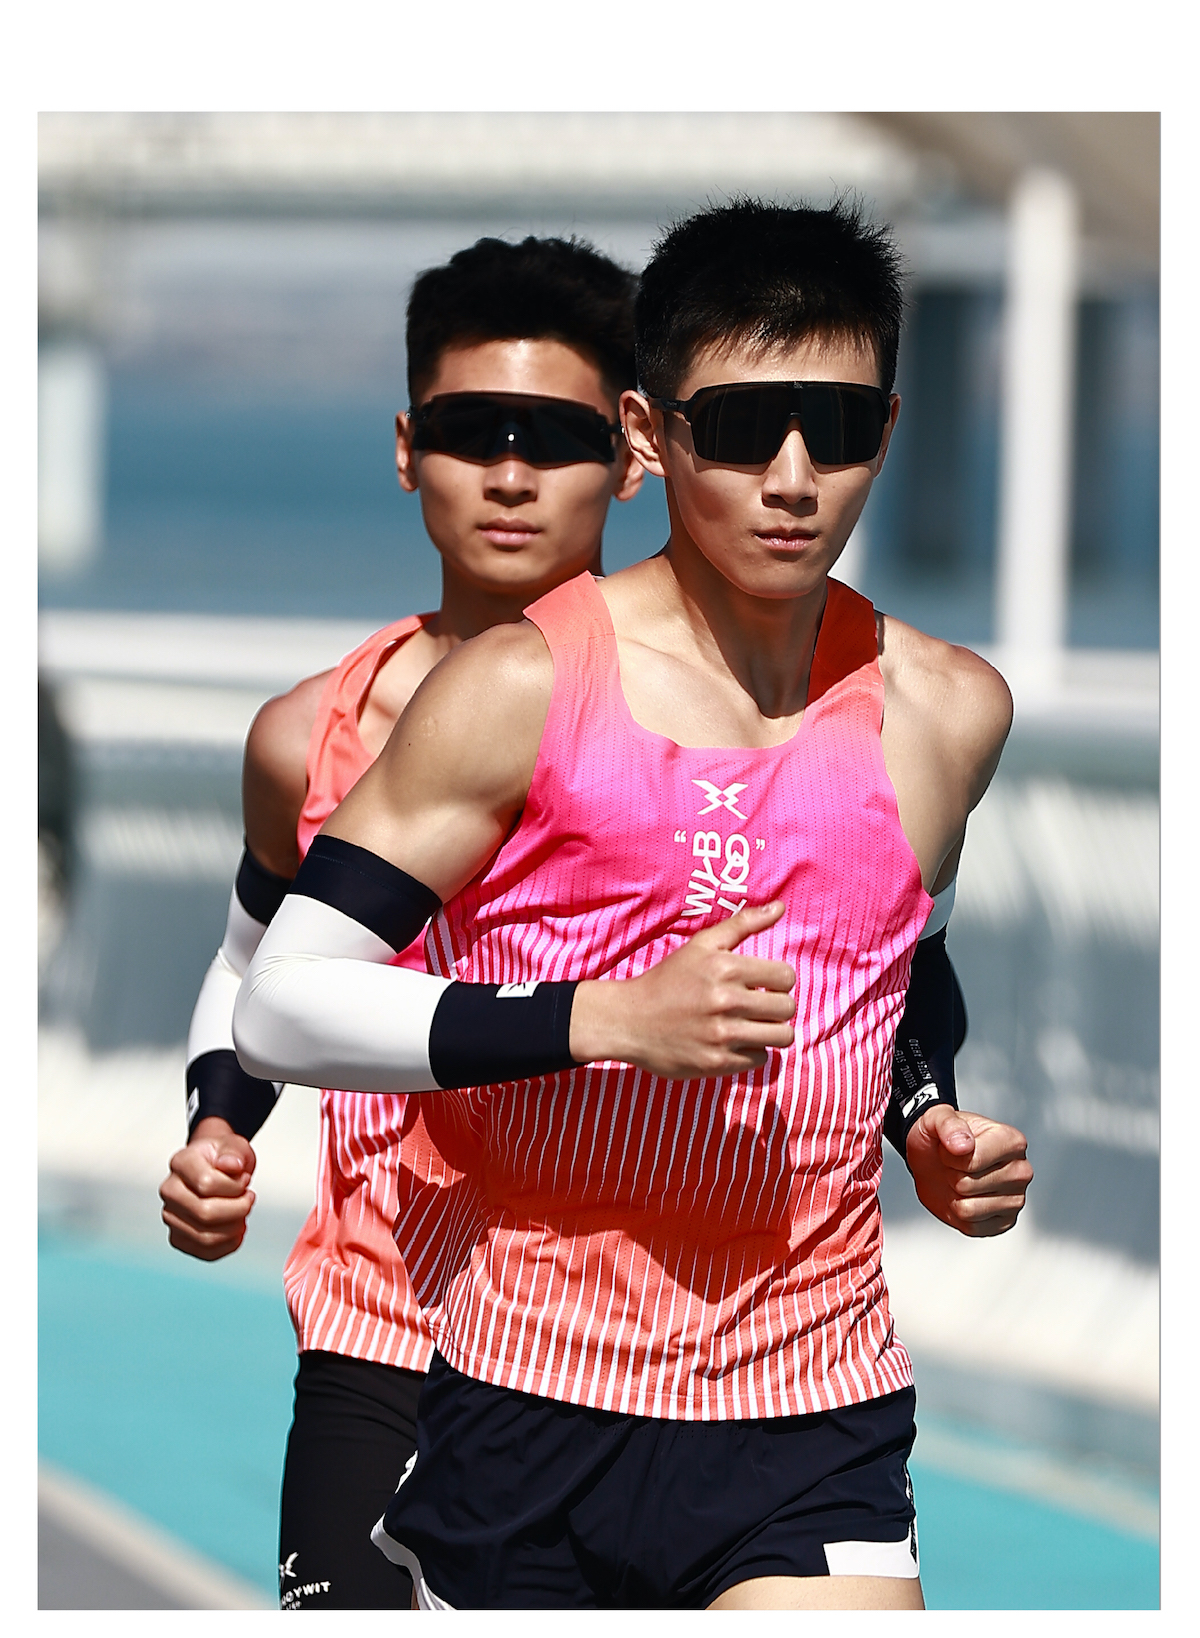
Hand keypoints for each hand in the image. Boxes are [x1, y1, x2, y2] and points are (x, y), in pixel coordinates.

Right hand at [159, 1117, 257, 1260]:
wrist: (214, 1168)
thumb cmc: (223, 1158)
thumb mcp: (234, 1146)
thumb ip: (233, 1153)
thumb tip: (232, 1165)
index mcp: (181, 1163)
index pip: (207, 1184)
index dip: (235, 1186)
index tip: (245, 1179)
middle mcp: (169, 1191)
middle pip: (205, 1214)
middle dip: (238, 1209)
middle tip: (249, 1198)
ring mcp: (171, 1217)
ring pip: (206, 1237)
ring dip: (235, 1228)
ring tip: (243, 1213)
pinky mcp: (178, 1238)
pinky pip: (205, 1253)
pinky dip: (229, 1244)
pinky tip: (237, 1228)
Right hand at [570, 902, 795, 1078]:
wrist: (629, 1020)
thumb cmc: (668, 980)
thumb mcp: (701, 945)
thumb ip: (743, 924)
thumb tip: (779, 907)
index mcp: (725, 968)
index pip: (786, 977)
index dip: (779, 980)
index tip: (764, 984)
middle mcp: (726, 1001)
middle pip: (788, 1008)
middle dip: (778, 1006)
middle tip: (758, 1006)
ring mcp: (722, 1034)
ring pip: (781, 1036)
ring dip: (772, 1031)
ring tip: (754, 1025)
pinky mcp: (717, 1062)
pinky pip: (761, 1059)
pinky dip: (752, 1052)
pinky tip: (734, 1042)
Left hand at [906, 1106, 1032, 1236]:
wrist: (933, 1159)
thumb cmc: (940, 1137)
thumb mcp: (936, 1118)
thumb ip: (948, 1124)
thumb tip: (963, 1145)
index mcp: (1012, 1141)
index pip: (972, 1161)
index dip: (950, 1156)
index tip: (952, 1148)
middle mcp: (1021, 1170)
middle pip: (968, 1185)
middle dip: (952, 1175)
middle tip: (955, 1165)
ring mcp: (1016, 1199)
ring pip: (968, 1209)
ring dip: (954, 1196)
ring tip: (960, 1179)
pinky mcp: (1005, 1222)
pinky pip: (972, 1227)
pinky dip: (958, 1214)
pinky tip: (964, 1197)